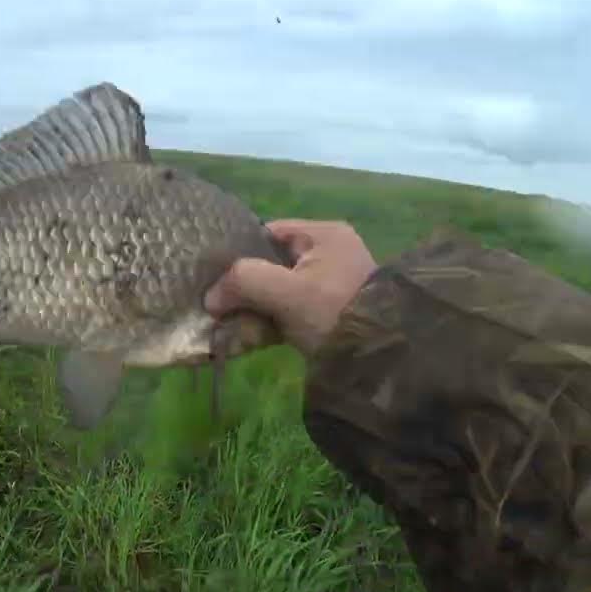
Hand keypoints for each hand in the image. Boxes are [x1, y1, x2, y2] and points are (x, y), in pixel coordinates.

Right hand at [206, 219, 376, 354]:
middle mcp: (328, 253)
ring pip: (277, 291)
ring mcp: (329, 285)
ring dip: (253, 309)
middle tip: (217, 306)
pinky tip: (246, 338)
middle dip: (244, 287)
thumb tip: (211, 297)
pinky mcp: (327, 313)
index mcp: (323, 235)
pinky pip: (289, 311)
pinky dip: (269, 323)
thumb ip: (244, 283)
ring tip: (227, 326)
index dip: (238, 253)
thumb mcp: (287, 292)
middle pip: (270, 264)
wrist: (379, 357)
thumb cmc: (334, 312)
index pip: (267, 233)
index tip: (214, 277)